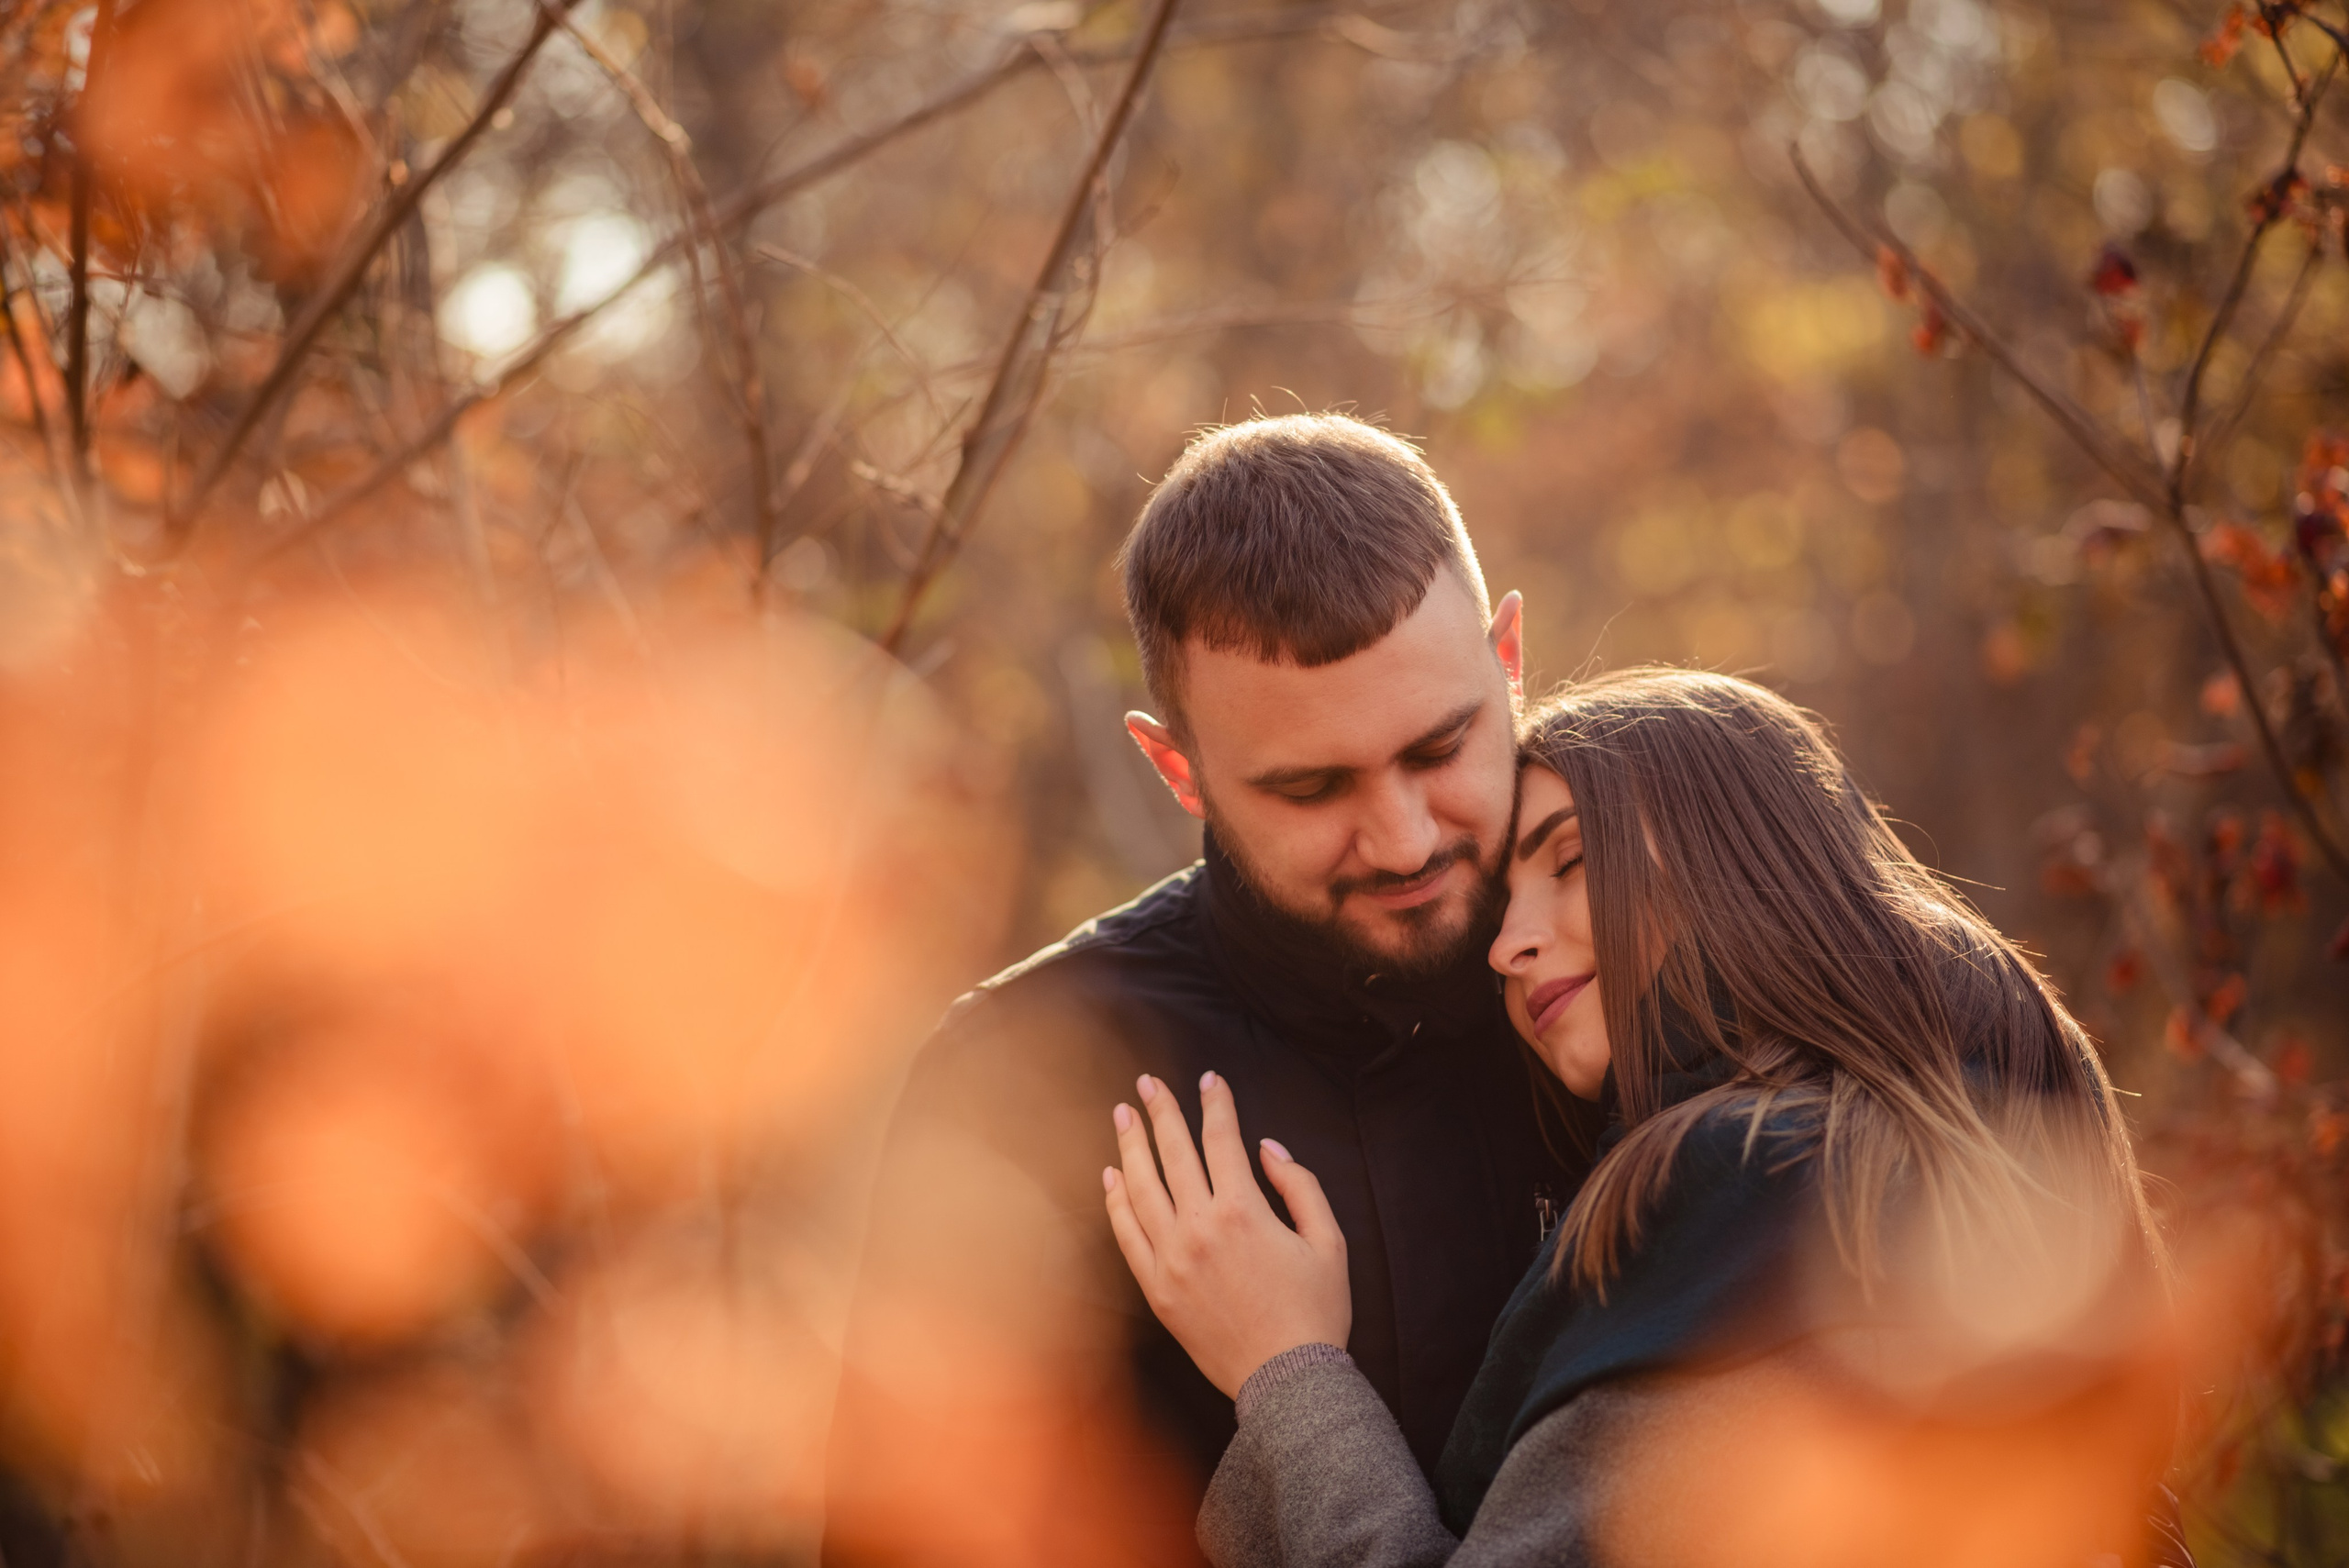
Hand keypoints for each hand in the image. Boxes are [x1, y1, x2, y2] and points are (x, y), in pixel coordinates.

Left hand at [1103, 1070, 1349, 1398]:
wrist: (1287, 1379)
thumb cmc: (1315, 1311)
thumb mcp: (1329, 1241)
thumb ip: (1300, 1185)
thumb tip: (1265, 1149)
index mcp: (1244, 1211)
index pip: (1221, 1139)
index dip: (1216, 1103)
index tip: (1209, 1078)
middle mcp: (1200, 1229)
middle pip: (1172, 1153)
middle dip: (1160, 1111)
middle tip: (1147, 1083)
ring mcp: (1172, 1260)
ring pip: (1141, 1188)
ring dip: (1130, 1146)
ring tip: (1124, 1115)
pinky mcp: (1157, 1290)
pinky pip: (1127, 1236)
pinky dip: (1116, 1202)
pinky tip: (1112, 1176)